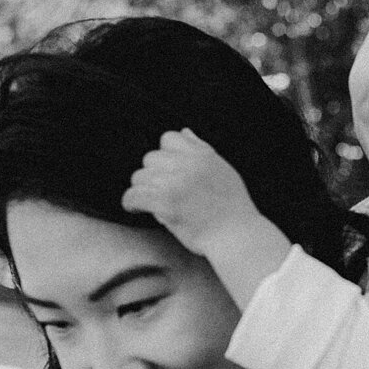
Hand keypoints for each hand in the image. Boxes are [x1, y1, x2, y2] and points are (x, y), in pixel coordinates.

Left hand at [122, 128, 255, 254]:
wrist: (237, 237)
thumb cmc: (232, 209)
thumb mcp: (224, 171)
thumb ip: (202, 150)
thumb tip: (184, 131)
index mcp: (202, 155)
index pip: (169, 138)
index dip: (166, 155)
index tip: (169, 172)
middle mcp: (188, 165)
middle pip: (151, 158)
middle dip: (153, 175)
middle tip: (160, 192)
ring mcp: (175, 183)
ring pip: (139, 177)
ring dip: (142, 189)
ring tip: (150, 202)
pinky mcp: (164, 203)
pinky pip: (133, 196)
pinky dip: (131, 203)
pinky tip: (134, 208)